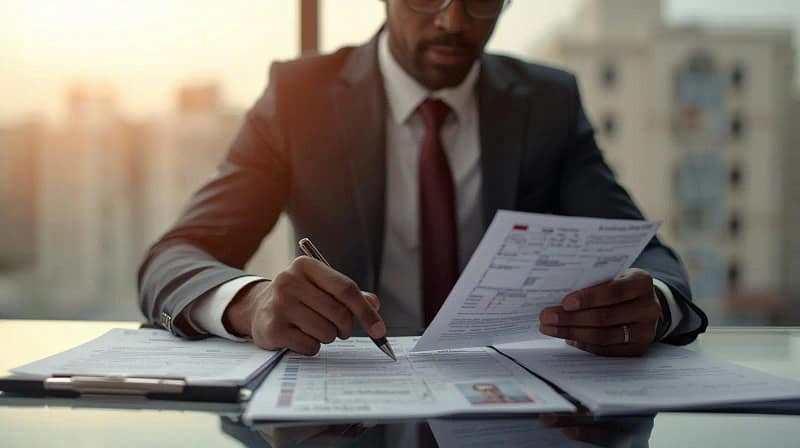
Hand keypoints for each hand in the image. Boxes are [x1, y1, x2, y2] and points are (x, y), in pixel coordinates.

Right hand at [223, 256, 384, 354]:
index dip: (366, 312)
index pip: (346, 288)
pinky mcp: (272, 328)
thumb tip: (374, 304)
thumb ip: (349, 295)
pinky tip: (301, 337)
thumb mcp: (321, 288)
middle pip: (339, 312)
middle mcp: (289, 281)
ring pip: (326, 332)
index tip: (379, 330)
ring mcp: (279, 304)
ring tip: (316, 329)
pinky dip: (312, 347)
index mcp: (305, 266)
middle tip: (341, 330)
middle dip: (346, 327)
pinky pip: (310, 346)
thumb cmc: (298, 298)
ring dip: (328, 337)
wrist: (259, 309)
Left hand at [538, 268, 660, 356]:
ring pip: (604, 336)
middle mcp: (648, 307)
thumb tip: (558, 294)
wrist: (643, 302)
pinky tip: (569, 339)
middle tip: (547, 317)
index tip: (565, 303)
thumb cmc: (620, 285)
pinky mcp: (639, 348)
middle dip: (572, 318)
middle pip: (605, 317)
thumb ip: (593, 282)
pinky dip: (586, 345)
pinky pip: (608, 350)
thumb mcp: (613, 275)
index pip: (613, 291)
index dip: (588, 298)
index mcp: (641, 282)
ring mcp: (646, 330)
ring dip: (573, 333)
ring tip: (551, 329)